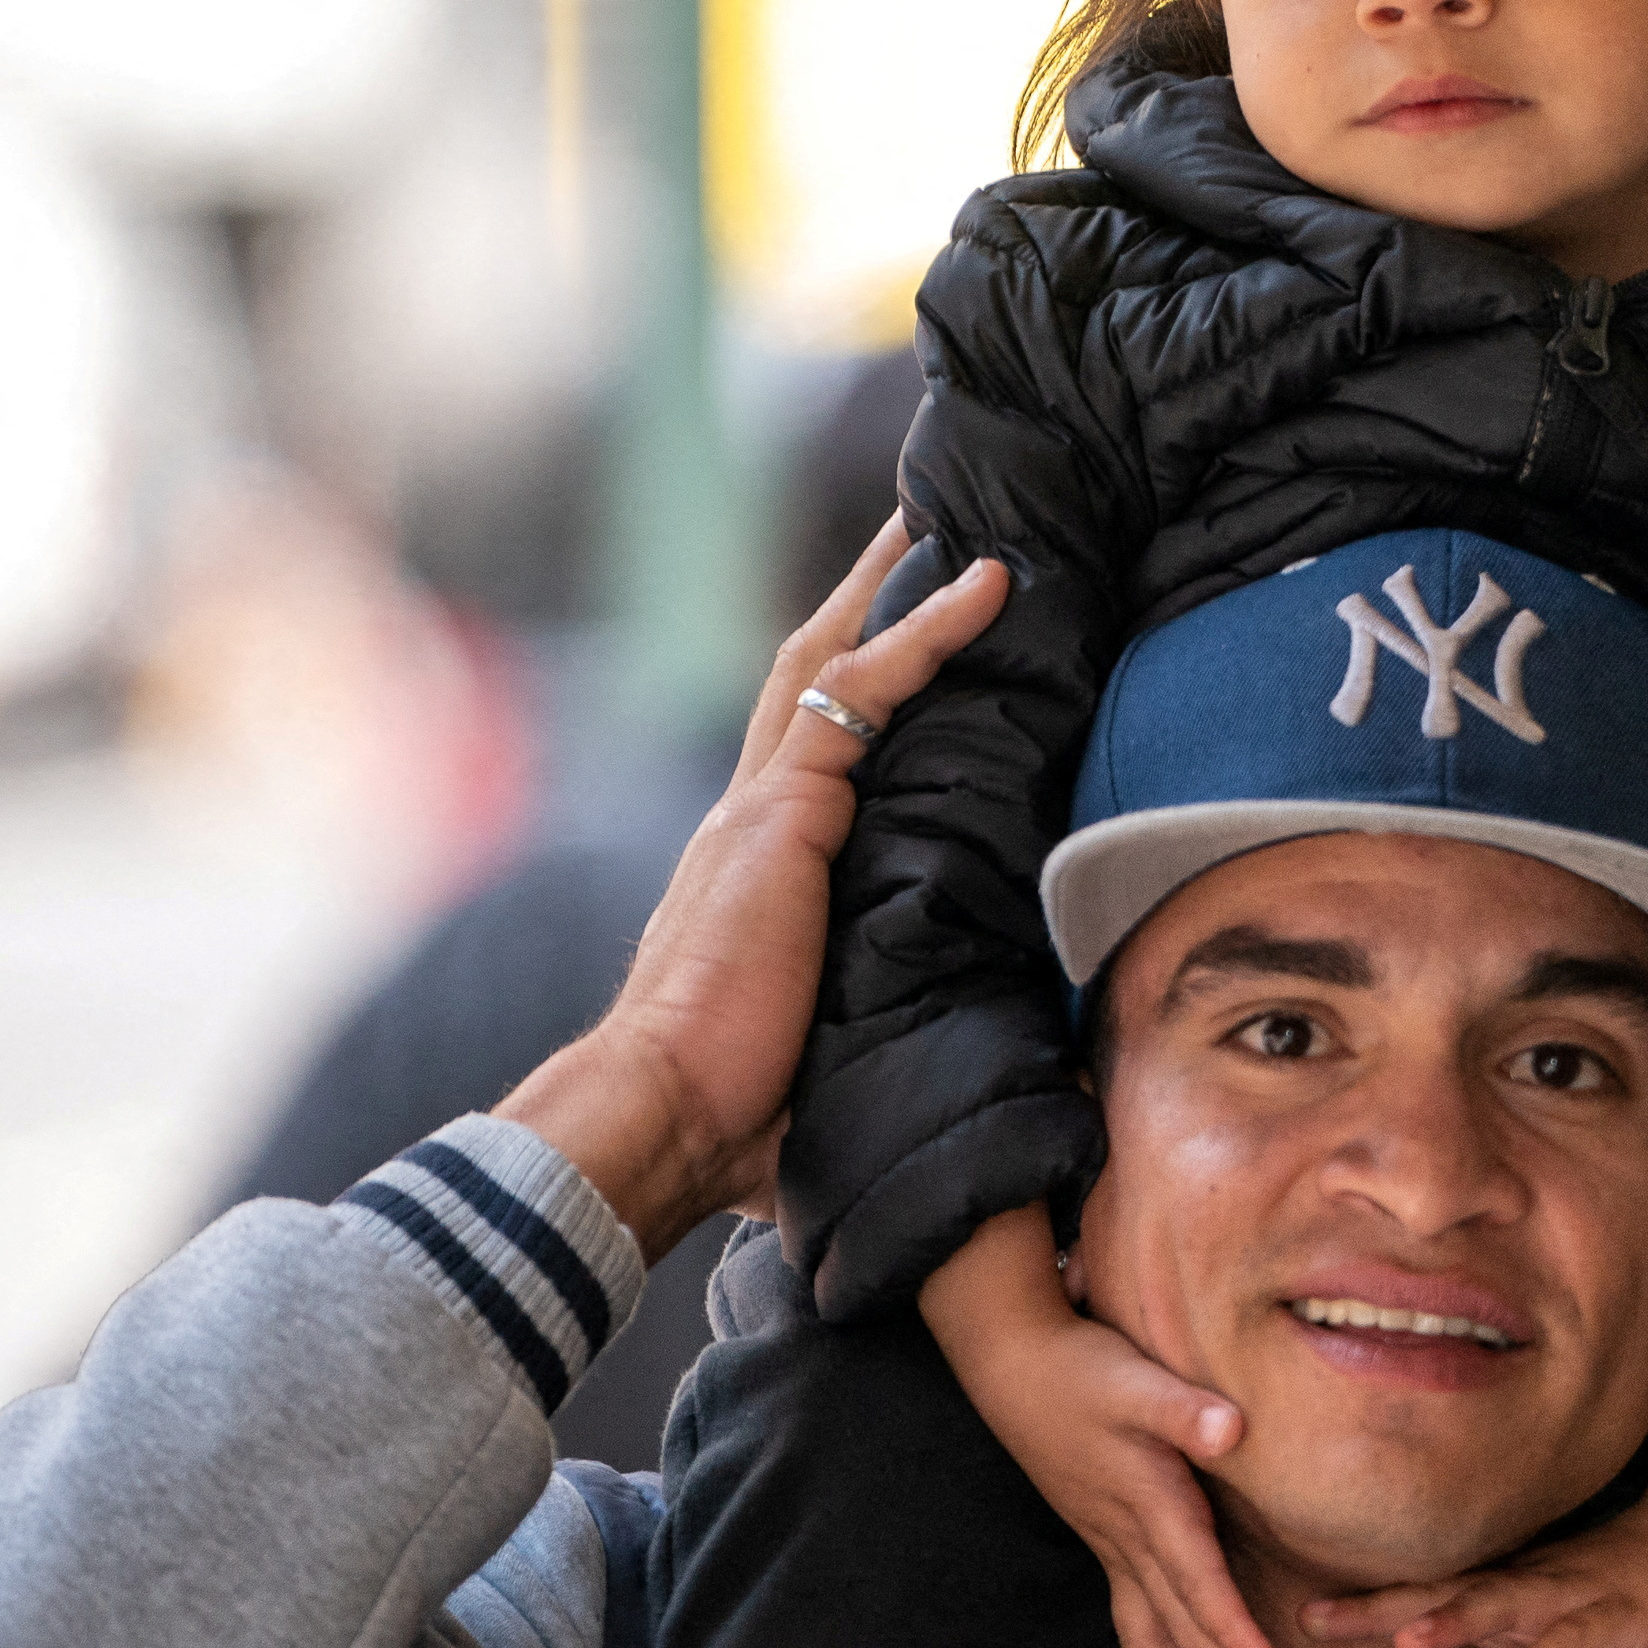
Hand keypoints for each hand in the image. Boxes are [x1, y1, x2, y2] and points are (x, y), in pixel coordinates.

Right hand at [500, 520, 1009, 1247]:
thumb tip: (975, 1103)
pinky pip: (865, 691)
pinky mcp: (786, 810)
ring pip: (834, 659)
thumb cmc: (731, 1118)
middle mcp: (749, 819)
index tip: (901, 639)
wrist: (663, 1114)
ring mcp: (763, 807)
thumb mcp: (820, 1056)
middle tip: (921, 529)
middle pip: (810, 673)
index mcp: (753, 870)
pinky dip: (925, 633)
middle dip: (862, 597)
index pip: (810, 749)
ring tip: (965, 531)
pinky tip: (985, 591)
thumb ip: (869, 1041)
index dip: (854, 687)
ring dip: (898, 586)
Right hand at [930, 1214, 1303, 1647]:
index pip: (1195, 1583)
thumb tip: (1233, 1430)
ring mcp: (1112, 1546)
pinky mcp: (1106, 1540)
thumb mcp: (1134, 1379)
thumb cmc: (1082, 1370)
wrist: (1014, 1367)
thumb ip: (1183, 1409)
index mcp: (1148, 1503)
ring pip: (1150, 1637)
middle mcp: (1127, 1538)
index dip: (1232, 1632)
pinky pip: (1137, 1620)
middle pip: (1180, 1627)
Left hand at [1308, 1439, 1647, 1647]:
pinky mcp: (1620, 1618)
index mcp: (1502, 1595)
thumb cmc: (1616, 1605)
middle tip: (1319, 1620)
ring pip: (1507, 1607)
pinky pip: (1576, 1643)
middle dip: (1383, 1607)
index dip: (1364, 1608)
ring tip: (1407, 1642)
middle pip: (1447, 1594)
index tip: (1297, 1618)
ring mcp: (1572, 1597)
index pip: (1423, 1598)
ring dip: (1458, 1624)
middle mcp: (1525, 1588)